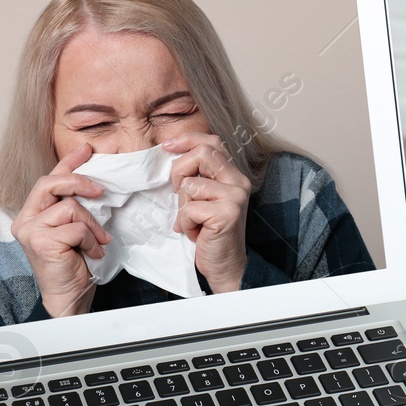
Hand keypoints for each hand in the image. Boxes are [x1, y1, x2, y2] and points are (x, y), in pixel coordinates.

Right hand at [11, 143, 111, 317]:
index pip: (48, 180)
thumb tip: (94, 182)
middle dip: (79, 181)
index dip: (67, 162)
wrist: (69, 297)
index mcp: (31, 214)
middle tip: (101, 190)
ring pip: (70, 207)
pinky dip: (90, 240)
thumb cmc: (72, 264)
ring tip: (99, 240)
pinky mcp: (41, 243)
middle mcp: (25, 220)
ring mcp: (31, 231)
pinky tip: (92, 253)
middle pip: (50, 183)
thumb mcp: (73, 228)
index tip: (86, 150)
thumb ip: (74, 207)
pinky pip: (76, 228)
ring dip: (92, 224)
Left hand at [163, 133, 251, 293]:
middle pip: (201, 154)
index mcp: (233, 175)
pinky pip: (189, 209)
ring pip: (191, 185)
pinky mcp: (226, 214)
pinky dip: (185, 223)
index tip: (167, 146)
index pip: (212, 142)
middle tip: (177, 193)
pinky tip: (196, 233)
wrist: (225, 265)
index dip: (188, 140)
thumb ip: (196, 177)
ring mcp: (234, 197)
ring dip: (183, 207)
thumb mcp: (203, 199)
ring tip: (193, 221)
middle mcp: (238, 182)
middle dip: (179, 171)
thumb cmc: (210, 233)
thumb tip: (171, 154)